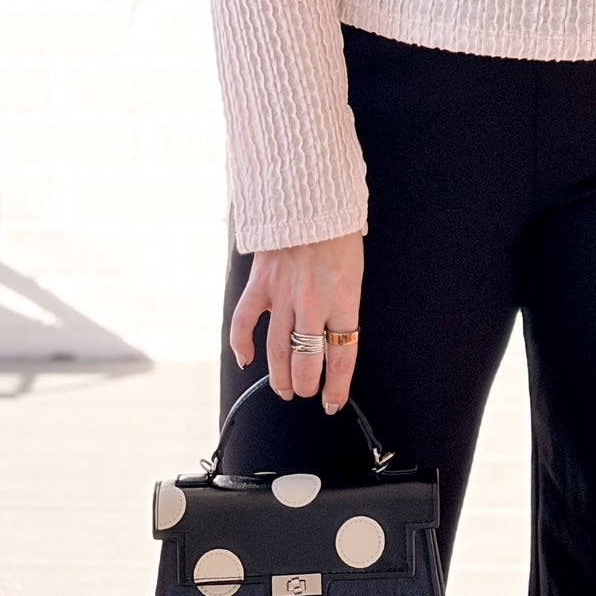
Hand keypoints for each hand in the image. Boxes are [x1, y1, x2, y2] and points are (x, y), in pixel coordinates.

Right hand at [230, 231, 363, 413]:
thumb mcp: (353, 268)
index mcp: (343, 297)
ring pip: (277, 351)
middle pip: (306, 360)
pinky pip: (245, 322)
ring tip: (283, 387)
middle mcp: (313, 301)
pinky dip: (242, 344)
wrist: (311, 195)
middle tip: (304, 390)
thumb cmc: (337, 227)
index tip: (333, 400)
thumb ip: (342, 301)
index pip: (342, 355)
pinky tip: (246, 358)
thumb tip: (337, 331)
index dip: (337, 385)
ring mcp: (284, 294)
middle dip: (305, 383)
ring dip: (279, 375)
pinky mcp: (260, 282)